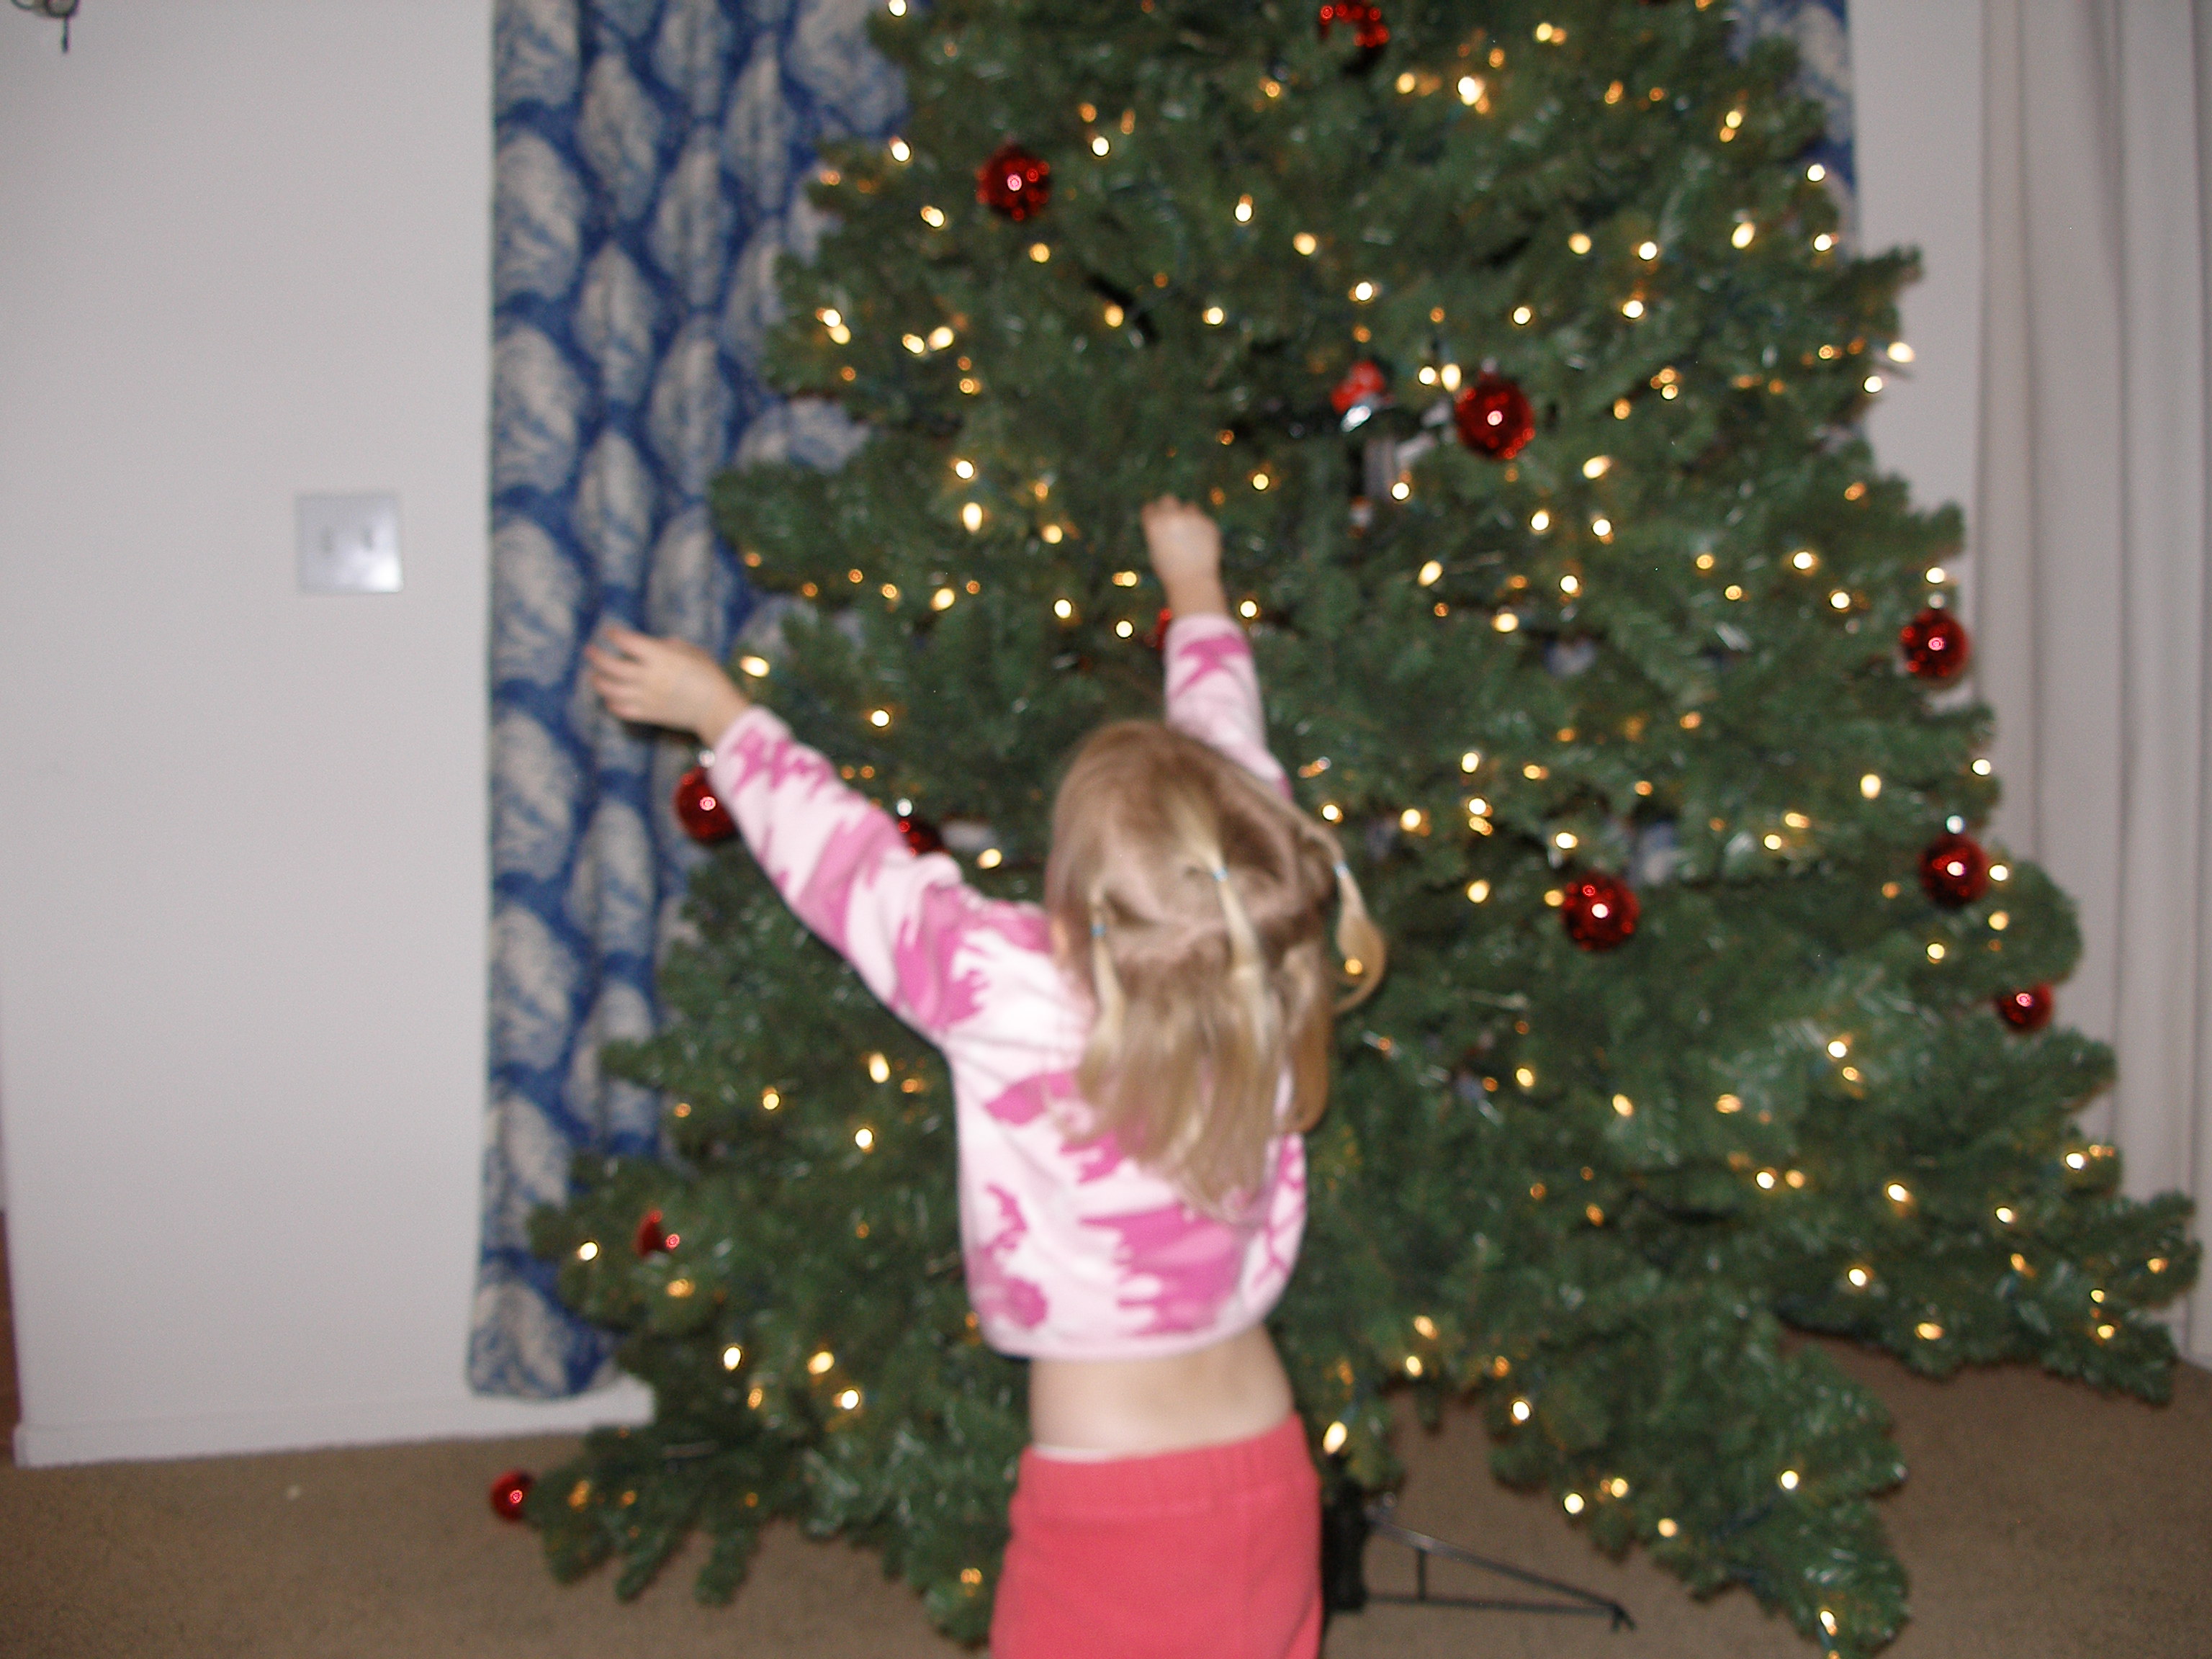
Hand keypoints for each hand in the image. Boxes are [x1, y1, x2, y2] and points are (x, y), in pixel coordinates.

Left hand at [584, 624, 749, 745]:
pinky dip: (612, 703)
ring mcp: (645, 697)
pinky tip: (610, 698)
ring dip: (598, 681)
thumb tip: (653, 644)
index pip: (627, 641)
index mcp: (660, 657)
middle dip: (596, 656)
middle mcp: (647, 676)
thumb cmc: (709, 675)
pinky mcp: (648, 714)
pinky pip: (621, 709)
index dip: (615, 634)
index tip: (610, 632)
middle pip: (611, 665)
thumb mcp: (692, 651)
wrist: (716, 709)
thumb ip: (668, 645)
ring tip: (594, 676)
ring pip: (610, 689)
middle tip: (590, 650)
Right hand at [1140, 495, 1228, 618]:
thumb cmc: (1170, 571)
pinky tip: (1202, 546)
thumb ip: (1158, 531)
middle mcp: (1172, 516)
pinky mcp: (1209, 523)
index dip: (1153, 516)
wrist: (1193, 582)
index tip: (1157, 523)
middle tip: (1173, 521)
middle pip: (1168, 499)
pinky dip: (1203, 529)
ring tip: (1190, 538)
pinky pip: (1204, 521)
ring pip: (1190, 507)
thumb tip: (1163, 518)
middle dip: (1170, 507)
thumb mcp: (1155, 550)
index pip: (1150, 508)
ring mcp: (1192, 518)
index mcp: (1154, 524)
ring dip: (1189, 516)